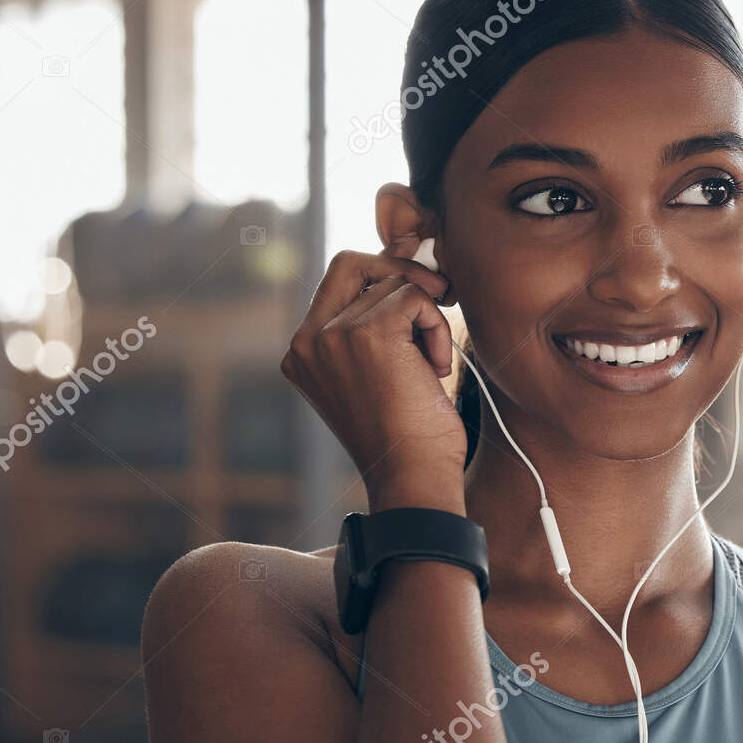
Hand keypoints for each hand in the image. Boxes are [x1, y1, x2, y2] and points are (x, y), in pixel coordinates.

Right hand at [280, 246, 466, 505]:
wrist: (413, 479)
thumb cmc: (407, 439)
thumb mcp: (378, 377)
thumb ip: (373, 329)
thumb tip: (410, 274)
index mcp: (303, 352)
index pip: (337, 284)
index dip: (382, 281)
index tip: (419, 303)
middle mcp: (308, 340)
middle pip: (351, 263)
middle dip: (401, 271)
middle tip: (438, 296)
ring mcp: (333, 335)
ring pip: (394, 284)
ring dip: (429, 319)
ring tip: (433, 366)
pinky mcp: (368, 333)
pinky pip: (415, 297)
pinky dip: (437, 327)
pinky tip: (438, 369)